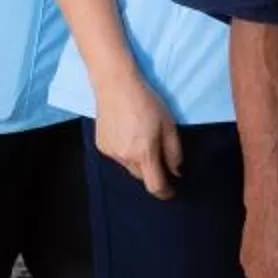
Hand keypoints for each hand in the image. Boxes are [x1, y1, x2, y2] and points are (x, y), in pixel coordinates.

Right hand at [95, 73, 183, 197]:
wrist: (115, 84)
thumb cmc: (146, 102)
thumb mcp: (168, 125)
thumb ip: (174, 152)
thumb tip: (176, 172)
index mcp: (144, 153)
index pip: (155, 185)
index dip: (165, 192)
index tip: (172, 191)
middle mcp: (125, 157)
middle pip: (142, 176)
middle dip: (152, 172)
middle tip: (158, 155)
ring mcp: (111, 153)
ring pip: (129, 167)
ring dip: (138, 161)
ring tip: (141, 138)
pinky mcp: (101, 146)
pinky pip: (118, 157)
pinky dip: (126, 152)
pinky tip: (127, 134)